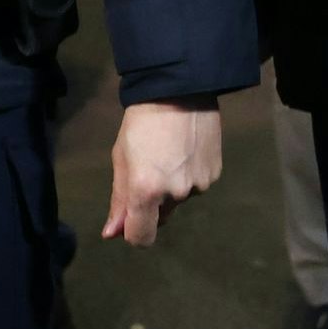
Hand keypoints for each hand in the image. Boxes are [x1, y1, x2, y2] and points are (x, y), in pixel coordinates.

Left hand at [104, 97, 222, 245]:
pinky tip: (187, 151)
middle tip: (150, 169)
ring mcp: (199, 185)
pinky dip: (189, 175)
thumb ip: (119, 200)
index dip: (132, 233)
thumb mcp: (122, 159)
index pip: (141, 238)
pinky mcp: (215, 174)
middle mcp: (175, 194)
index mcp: (146, 191)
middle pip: (160, 217)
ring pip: (179, 199)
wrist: (181, 90)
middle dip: (153, 203)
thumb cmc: (141, 123)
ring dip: (172, 187)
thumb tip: (112, 233)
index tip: (130, 218)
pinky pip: (196, 185)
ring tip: (170, 154)